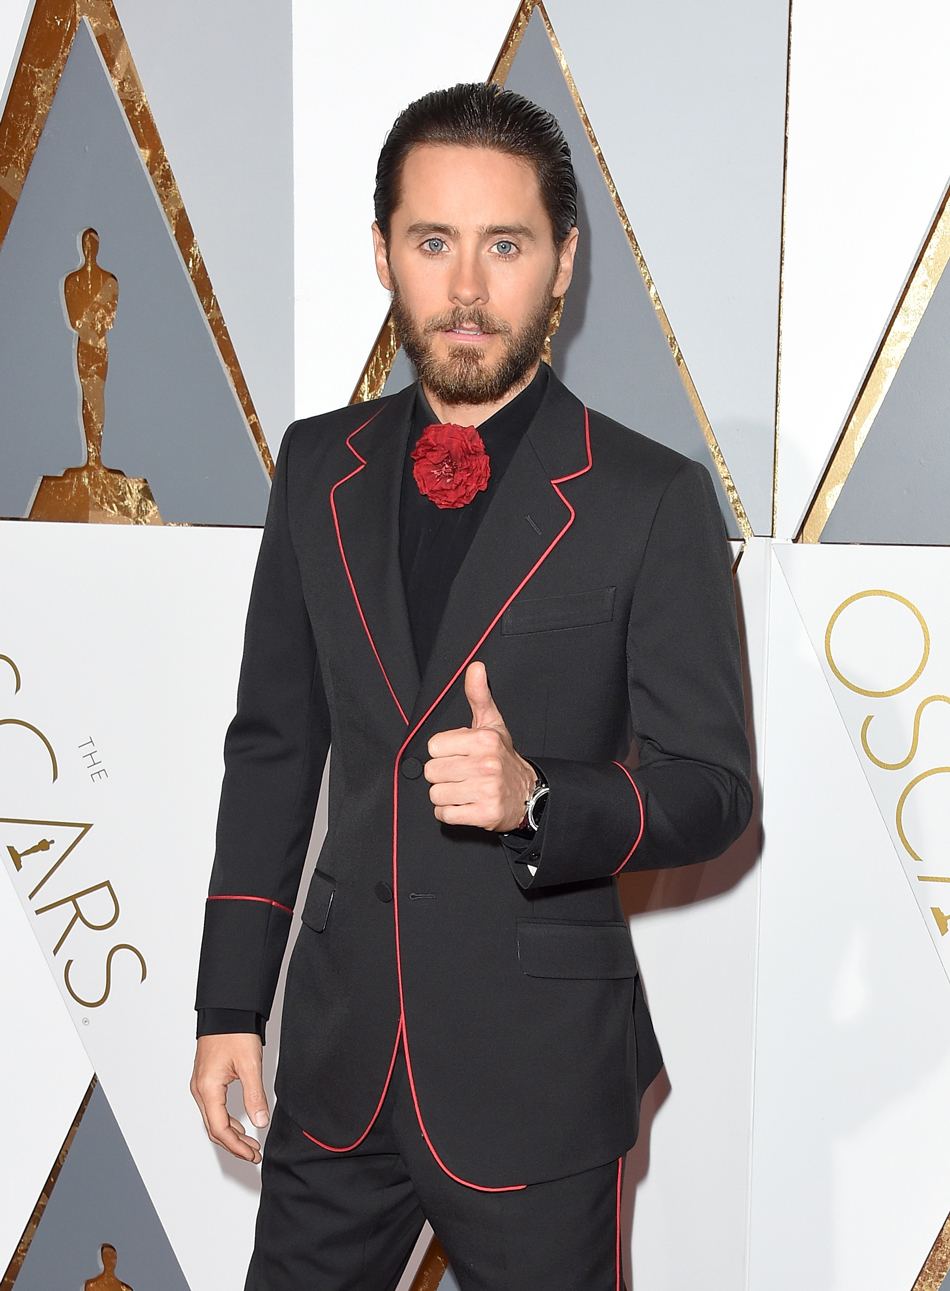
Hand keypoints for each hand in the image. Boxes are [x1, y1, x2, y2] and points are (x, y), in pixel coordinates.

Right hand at [190, 1033, 268, 1162]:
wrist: (226, 1011)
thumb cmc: (234, 1032)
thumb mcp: (250, 1065)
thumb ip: (255, 1096)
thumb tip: (260, 1122)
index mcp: (208, 1089)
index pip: (219, 1128)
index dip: (236, 1146)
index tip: (252, 1154)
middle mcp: (200, 1090)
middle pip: (214, 1128)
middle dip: (234, 1145)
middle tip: (254, 1154)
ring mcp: (201, 1085)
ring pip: (213, 1119)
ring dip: (230, 1134)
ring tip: (250, 1144)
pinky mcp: (206, 1080)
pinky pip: (213, 1108)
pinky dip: (226, 1121)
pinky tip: (239, 1125)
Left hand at [425, 661, 535, 831]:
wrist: (528, 794)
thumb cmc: (503, 758)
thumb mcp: (492, 724)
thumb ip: (478, 695)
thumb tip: (475, 667)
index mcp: (484, 740)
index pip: (434, 747)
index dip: (443, 752)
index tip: (459, 755)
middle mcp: (486, 764)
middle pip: (432, 772)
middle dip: (443, 775)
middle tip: (462, 774)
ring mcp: (487, 790)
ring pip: (436, 795)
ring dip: (446, 795)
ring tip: (464, 789)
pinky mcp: (485, 814)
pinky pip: (445, 814)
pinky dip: (451, 812)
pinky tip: (466, 803)